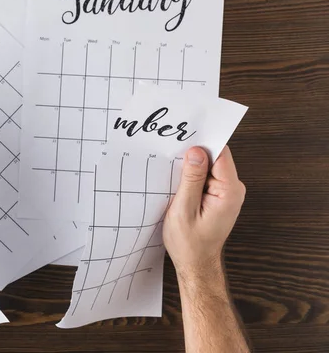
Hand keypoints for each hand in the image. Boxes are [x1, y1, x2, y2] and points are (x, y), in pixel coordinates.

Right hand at [163, 146, 245, 277]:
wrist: (195, 264)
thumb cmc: (189, 243)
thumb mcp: (184, 209)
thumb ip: (192, 179)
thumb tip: (196, 152)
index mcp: (229, 192)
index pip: (220, 154)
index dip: (202, 146)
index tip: (185, 143)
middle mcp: (233, 190)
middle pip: (214, 158)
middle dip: (194, 159)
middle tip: (174, 169)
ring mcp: (227, 193)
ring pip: (208, 167)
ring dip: (191, 171)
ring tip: (176, 186)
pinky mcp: (219, 196)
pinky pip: (206, 178)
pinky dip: (192, 179)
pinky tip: (181, 191)